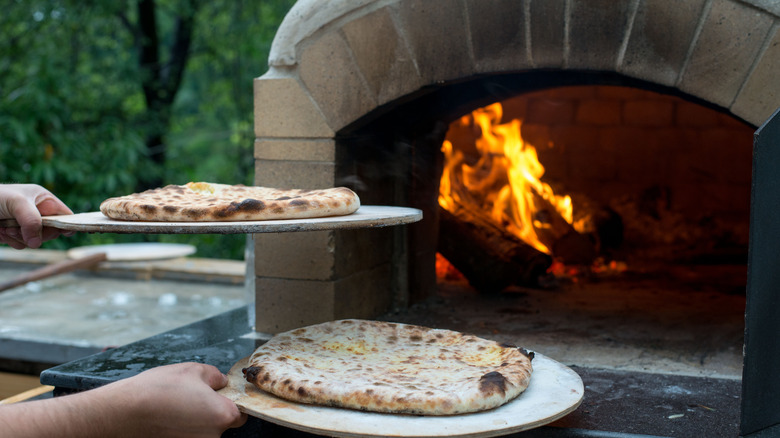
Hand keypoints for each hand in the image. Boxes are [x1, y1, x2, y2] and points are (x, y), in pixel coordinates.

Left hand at [0, 184, 73, 248]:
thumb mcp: (17, 203)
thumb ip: (32, 221)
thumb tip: (37, 243)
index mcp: (43, 200)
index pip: (64, 215)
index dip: (67, 224)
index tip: (65, 233)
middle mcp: (37, 212)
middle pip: (52, 232)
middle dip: (37, 233)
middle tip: (22, 229)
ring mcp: (25, 224)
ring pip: (36, 241)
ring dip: (20, 237)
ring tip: (6, 227)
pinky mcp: (15, 234)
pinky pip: (22, 245)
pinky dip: (12, 241)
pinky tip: (2, 232)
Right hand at [108, 362, 247, 436]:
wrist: (124, 412)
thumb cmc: (159, 390)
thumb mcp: (194, 370)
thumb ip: (216, 377)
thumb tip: (221, 382)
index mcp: (222, 415)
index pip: (240, 414)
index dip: (230, 403)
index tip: (219, 396)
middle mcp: (213, 436)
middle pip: (220, 424)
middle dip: (210, 411)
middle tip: (191, 397)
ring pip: (203, 431)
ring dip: (195, 420)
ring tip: (175, 406)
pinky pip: (187, 435)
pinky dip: (181, 428)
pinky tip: (168, 417)